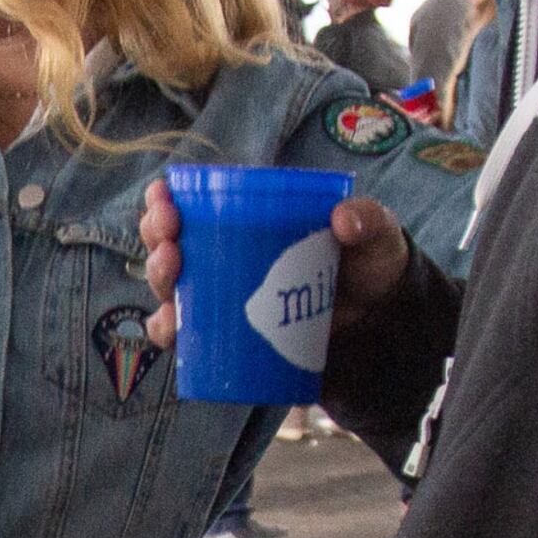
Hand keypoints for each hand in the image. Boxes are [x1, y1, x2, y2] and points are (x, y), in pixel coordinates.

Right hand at [137, 183, 418, 344]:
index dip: (164, 201)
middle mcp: (224, 259)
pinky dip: (170, 332)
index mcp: (247, 223)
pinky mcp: (230, 338)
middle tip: (170, 239)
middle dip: (156, 237)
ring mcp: (225, 300)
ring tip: (171, 273)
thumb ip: (368, 219)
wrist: (381, 325)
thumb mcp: (376, 235)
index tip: (164, 199)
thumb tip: (342, 221)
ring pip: (170, 287)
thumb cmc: (370, 268)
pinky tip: (170, 327)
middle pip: (169, 243)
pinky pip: (187, 336)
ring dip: (158, 279)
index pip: (192, 205)